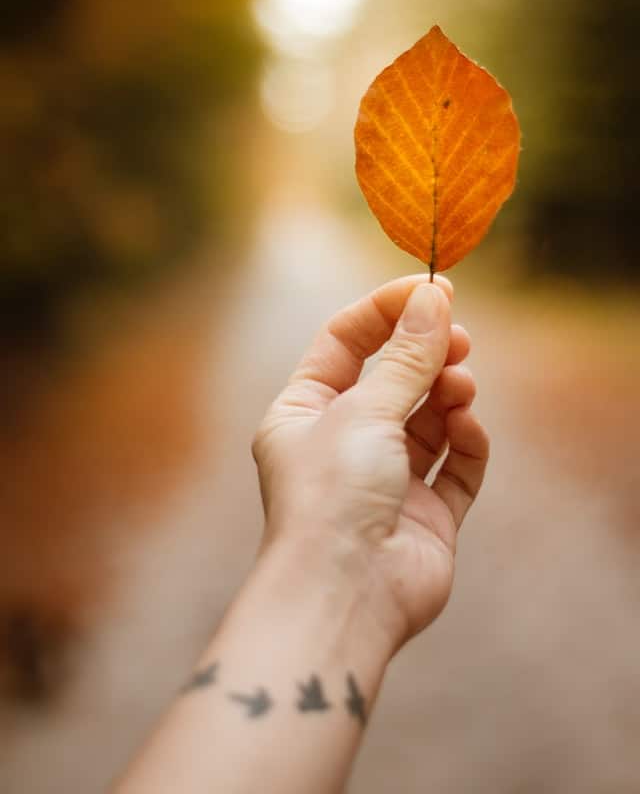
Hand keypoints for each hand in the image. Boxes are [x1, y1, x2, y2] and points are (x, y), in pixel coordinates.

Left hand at [252, 275, 488, 657]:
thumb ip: (406, 358)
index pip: (346, 342)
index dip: (387, 311)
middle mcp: (344, 443)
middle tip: (459, 336)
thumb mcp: (364, 411)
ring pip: (429, 417)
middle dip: (427, 352)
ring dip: (448, 393)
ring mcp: (387, 479)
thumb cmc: (331, 496)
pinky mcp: (426, 514)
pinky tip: (467, 428)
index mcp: (305, 412)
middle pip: (393, 378)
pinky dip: (466, 441)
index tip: (431, 289)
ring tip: (460, 386)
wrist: (343, 595)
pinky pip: (455, 465)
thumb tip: (433, 299)